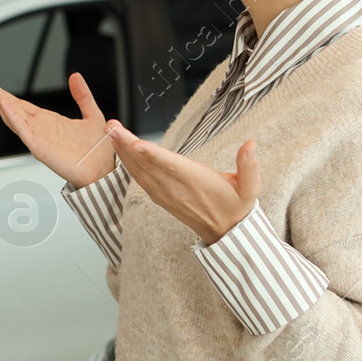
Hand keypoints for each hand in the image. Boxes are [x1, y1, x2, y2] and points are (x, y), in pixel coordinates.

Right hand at [0, 72, 114, 188]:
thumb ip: (82, 95)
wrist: (104, 171)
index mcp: (47, 121)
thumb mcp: (92, 114)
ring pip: (12, 117)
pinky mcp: (39, 147)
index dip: (3, 93)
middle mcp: (39, 128)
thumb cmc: (98, 151)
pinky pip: (23, 130)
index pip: (19, 103)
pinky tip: (3, 105)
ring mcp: (37, 137)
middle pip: (10, 108)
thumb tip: (75, 77)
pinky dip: (12, 117)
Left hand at [104, 119, 258, 243]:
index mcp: (196, 183)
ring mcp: (165, 194)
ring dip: (122, 151)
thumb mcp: (251, 188)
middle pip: (147, 165)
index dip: (152, 154)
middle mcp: (176, 189)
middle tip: (110, 126)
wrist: (226, 234)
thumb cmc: (237, 207)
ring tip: (110, 132)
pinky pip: (140, 178)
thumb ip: (249, 166)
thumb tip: (250, 144)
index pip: (171, 166)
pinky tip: (120, 150)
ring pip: (139, 171)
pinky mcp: (160, 197)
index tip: (135, 143)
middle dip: (126, 144)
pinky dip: (128, 163)